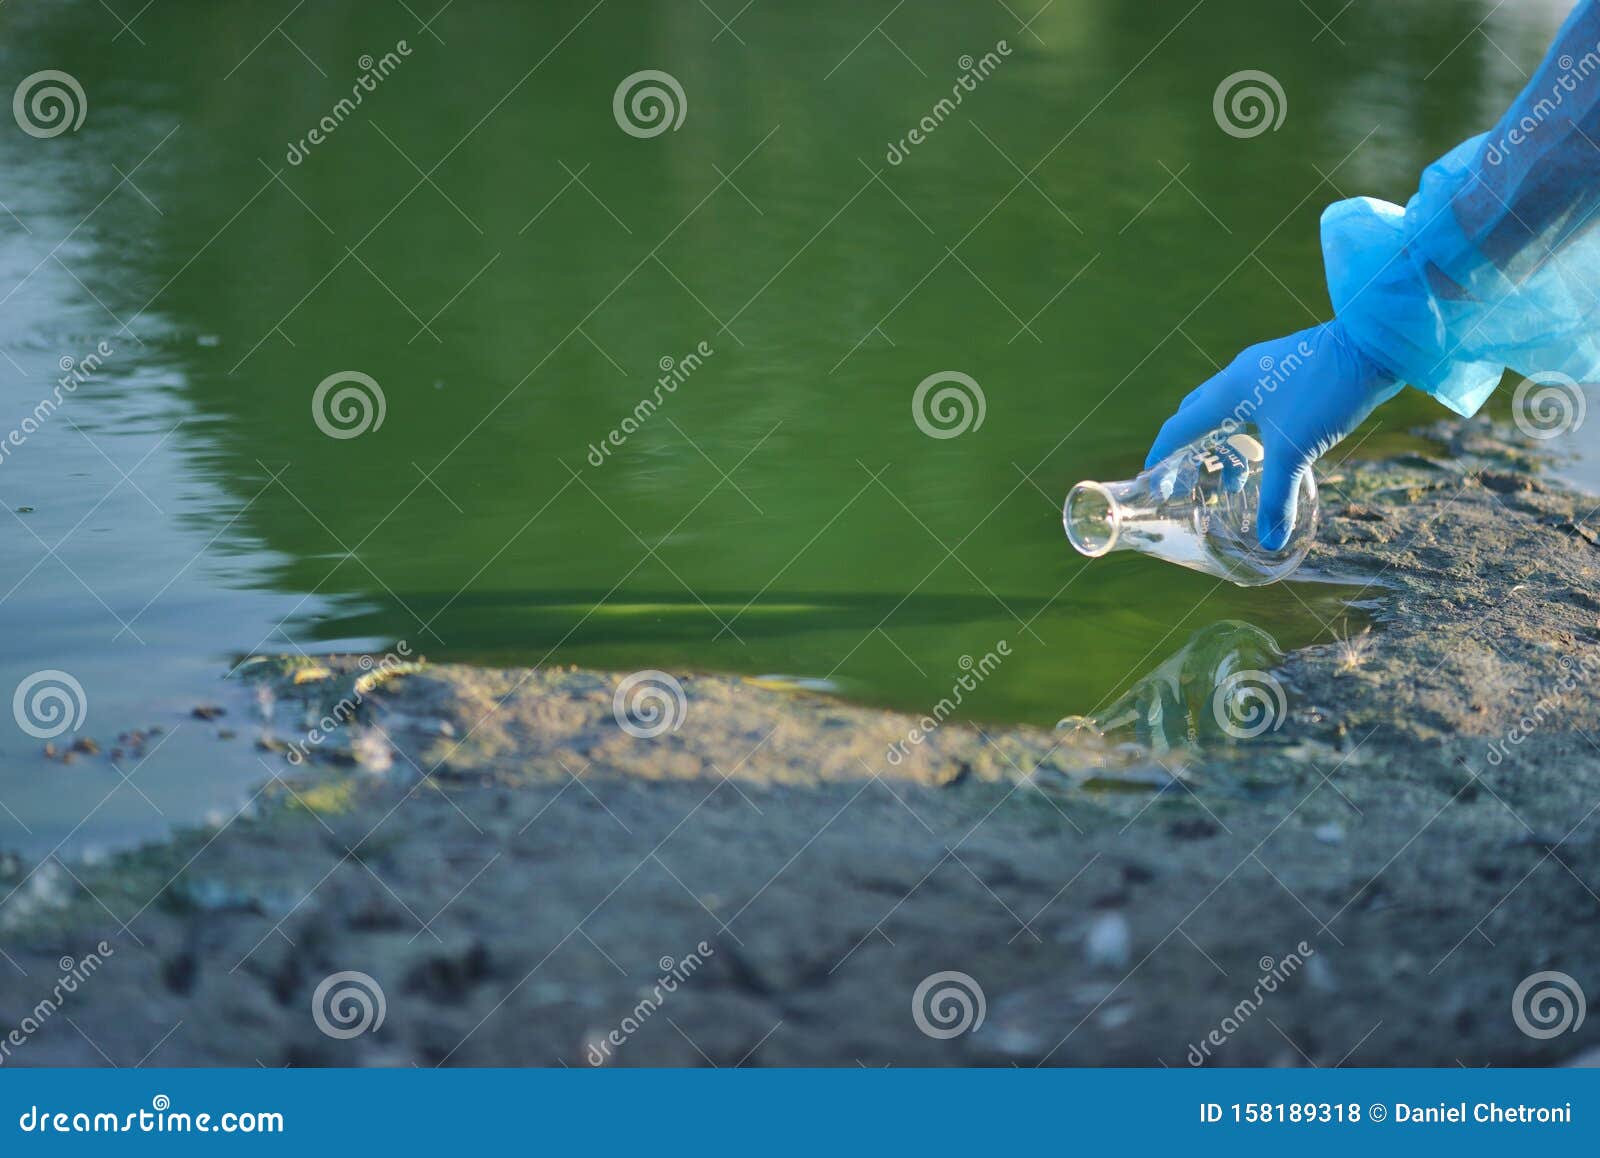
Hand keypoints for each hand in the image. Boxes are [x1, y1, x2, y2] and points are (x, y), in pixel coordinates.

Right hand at [1142, 320, 1402, 549]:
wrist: (1372, 345)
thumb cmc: (1324, 392)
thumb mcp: (1296, 453)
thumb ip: (1278, 499)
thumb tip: (1270, 543)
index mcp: (1226, 392)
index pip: (1179, 427)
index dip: (1161, 455)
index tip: (1151, 478)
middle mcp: (1238, 376)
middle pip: (1197, 414)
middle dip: (1189, 448)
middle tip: (1188, 477)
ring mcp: (1264, 369)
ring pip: (1228, 409)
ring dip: (1224, 443)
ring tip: (1235, 478)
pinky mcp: (1288, 368)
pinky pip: (1253, 402)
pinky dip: (1249, 430)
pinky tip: (1270, 448)